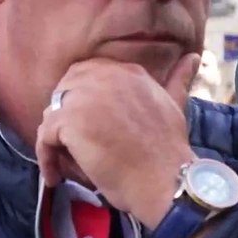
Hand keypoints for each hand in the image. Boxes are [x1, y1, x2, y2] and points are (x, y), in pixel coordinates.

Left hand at [35, 53, 199, 228]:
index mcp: (127, 71)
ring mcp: (84, 97)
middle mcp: (104, 76)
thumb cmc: (168, 151)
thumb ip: (177, 80)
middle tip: (69, 146)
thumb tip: (193, 57)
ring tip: (64, 165)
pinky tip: (56, 177)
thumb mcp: (174, 105)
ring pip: (51, 116)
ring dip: (54, 142)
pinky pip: (44, 137)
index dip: (79, 101)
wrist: (165, 180)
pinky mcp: (69, 121)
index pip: (84, 73)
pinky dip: (46, 159)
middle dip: (62, 119)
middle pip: (63, 93)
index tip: (84, 126)